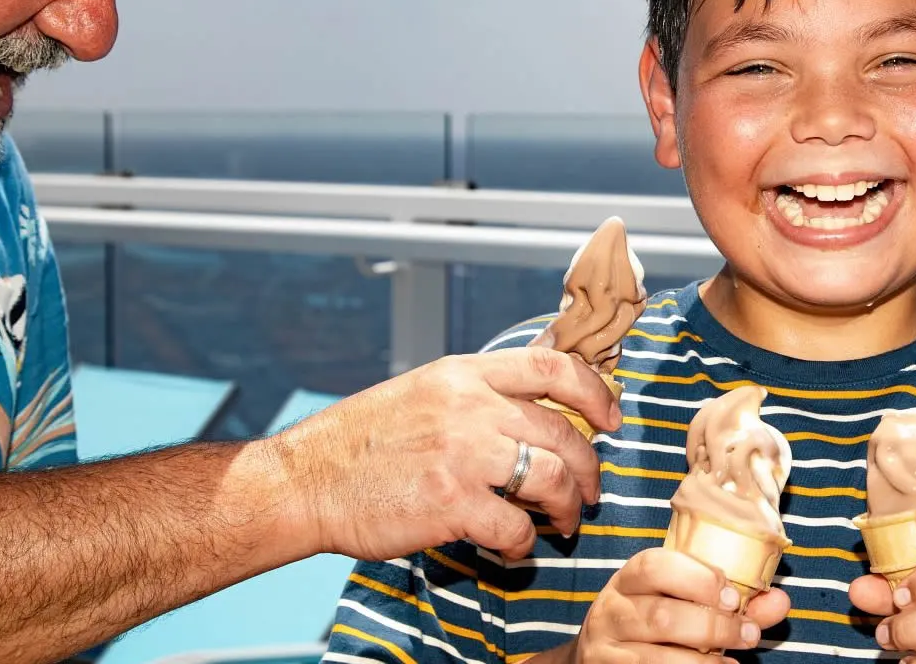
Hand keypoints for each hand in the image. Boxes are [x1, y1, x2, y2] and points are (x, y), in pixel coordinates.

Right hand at [266, 347, 623, 561]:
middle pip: (563, 432)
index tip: (610, 420)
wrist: (305, 481)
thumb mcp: (422, 393)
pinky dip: (524, 544)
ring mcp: (462, 454)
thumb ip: (475, 396)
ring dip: (567, 508)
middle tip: (589, 492)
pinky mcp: (451, 503)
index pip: (552, 366)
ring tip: (562, 523)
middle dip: (589, 468)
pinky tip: (513, 549)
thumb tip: (535, 412)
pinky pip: (517, 528)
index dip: (594, 392)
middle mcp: (469, 407)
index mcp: (463, 374)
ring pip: (553, 479)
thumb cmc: (360, 443)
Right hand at [569, 548, 789, 662]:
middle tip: (748, 634)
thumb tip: (780, 602)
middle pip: (662, 616)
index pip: (655, 565)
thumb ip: (734, 601)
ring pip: (656, 656)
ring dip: (703, 660)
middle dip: (714, 626)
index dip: (697, 578)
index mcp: (630, 578)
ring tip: (732, 660)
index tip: (732, 595)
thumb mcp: (685, 600)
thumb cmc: (656, 620)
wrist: (604, 655)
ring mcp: (605, 647)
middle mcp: (612, 609)